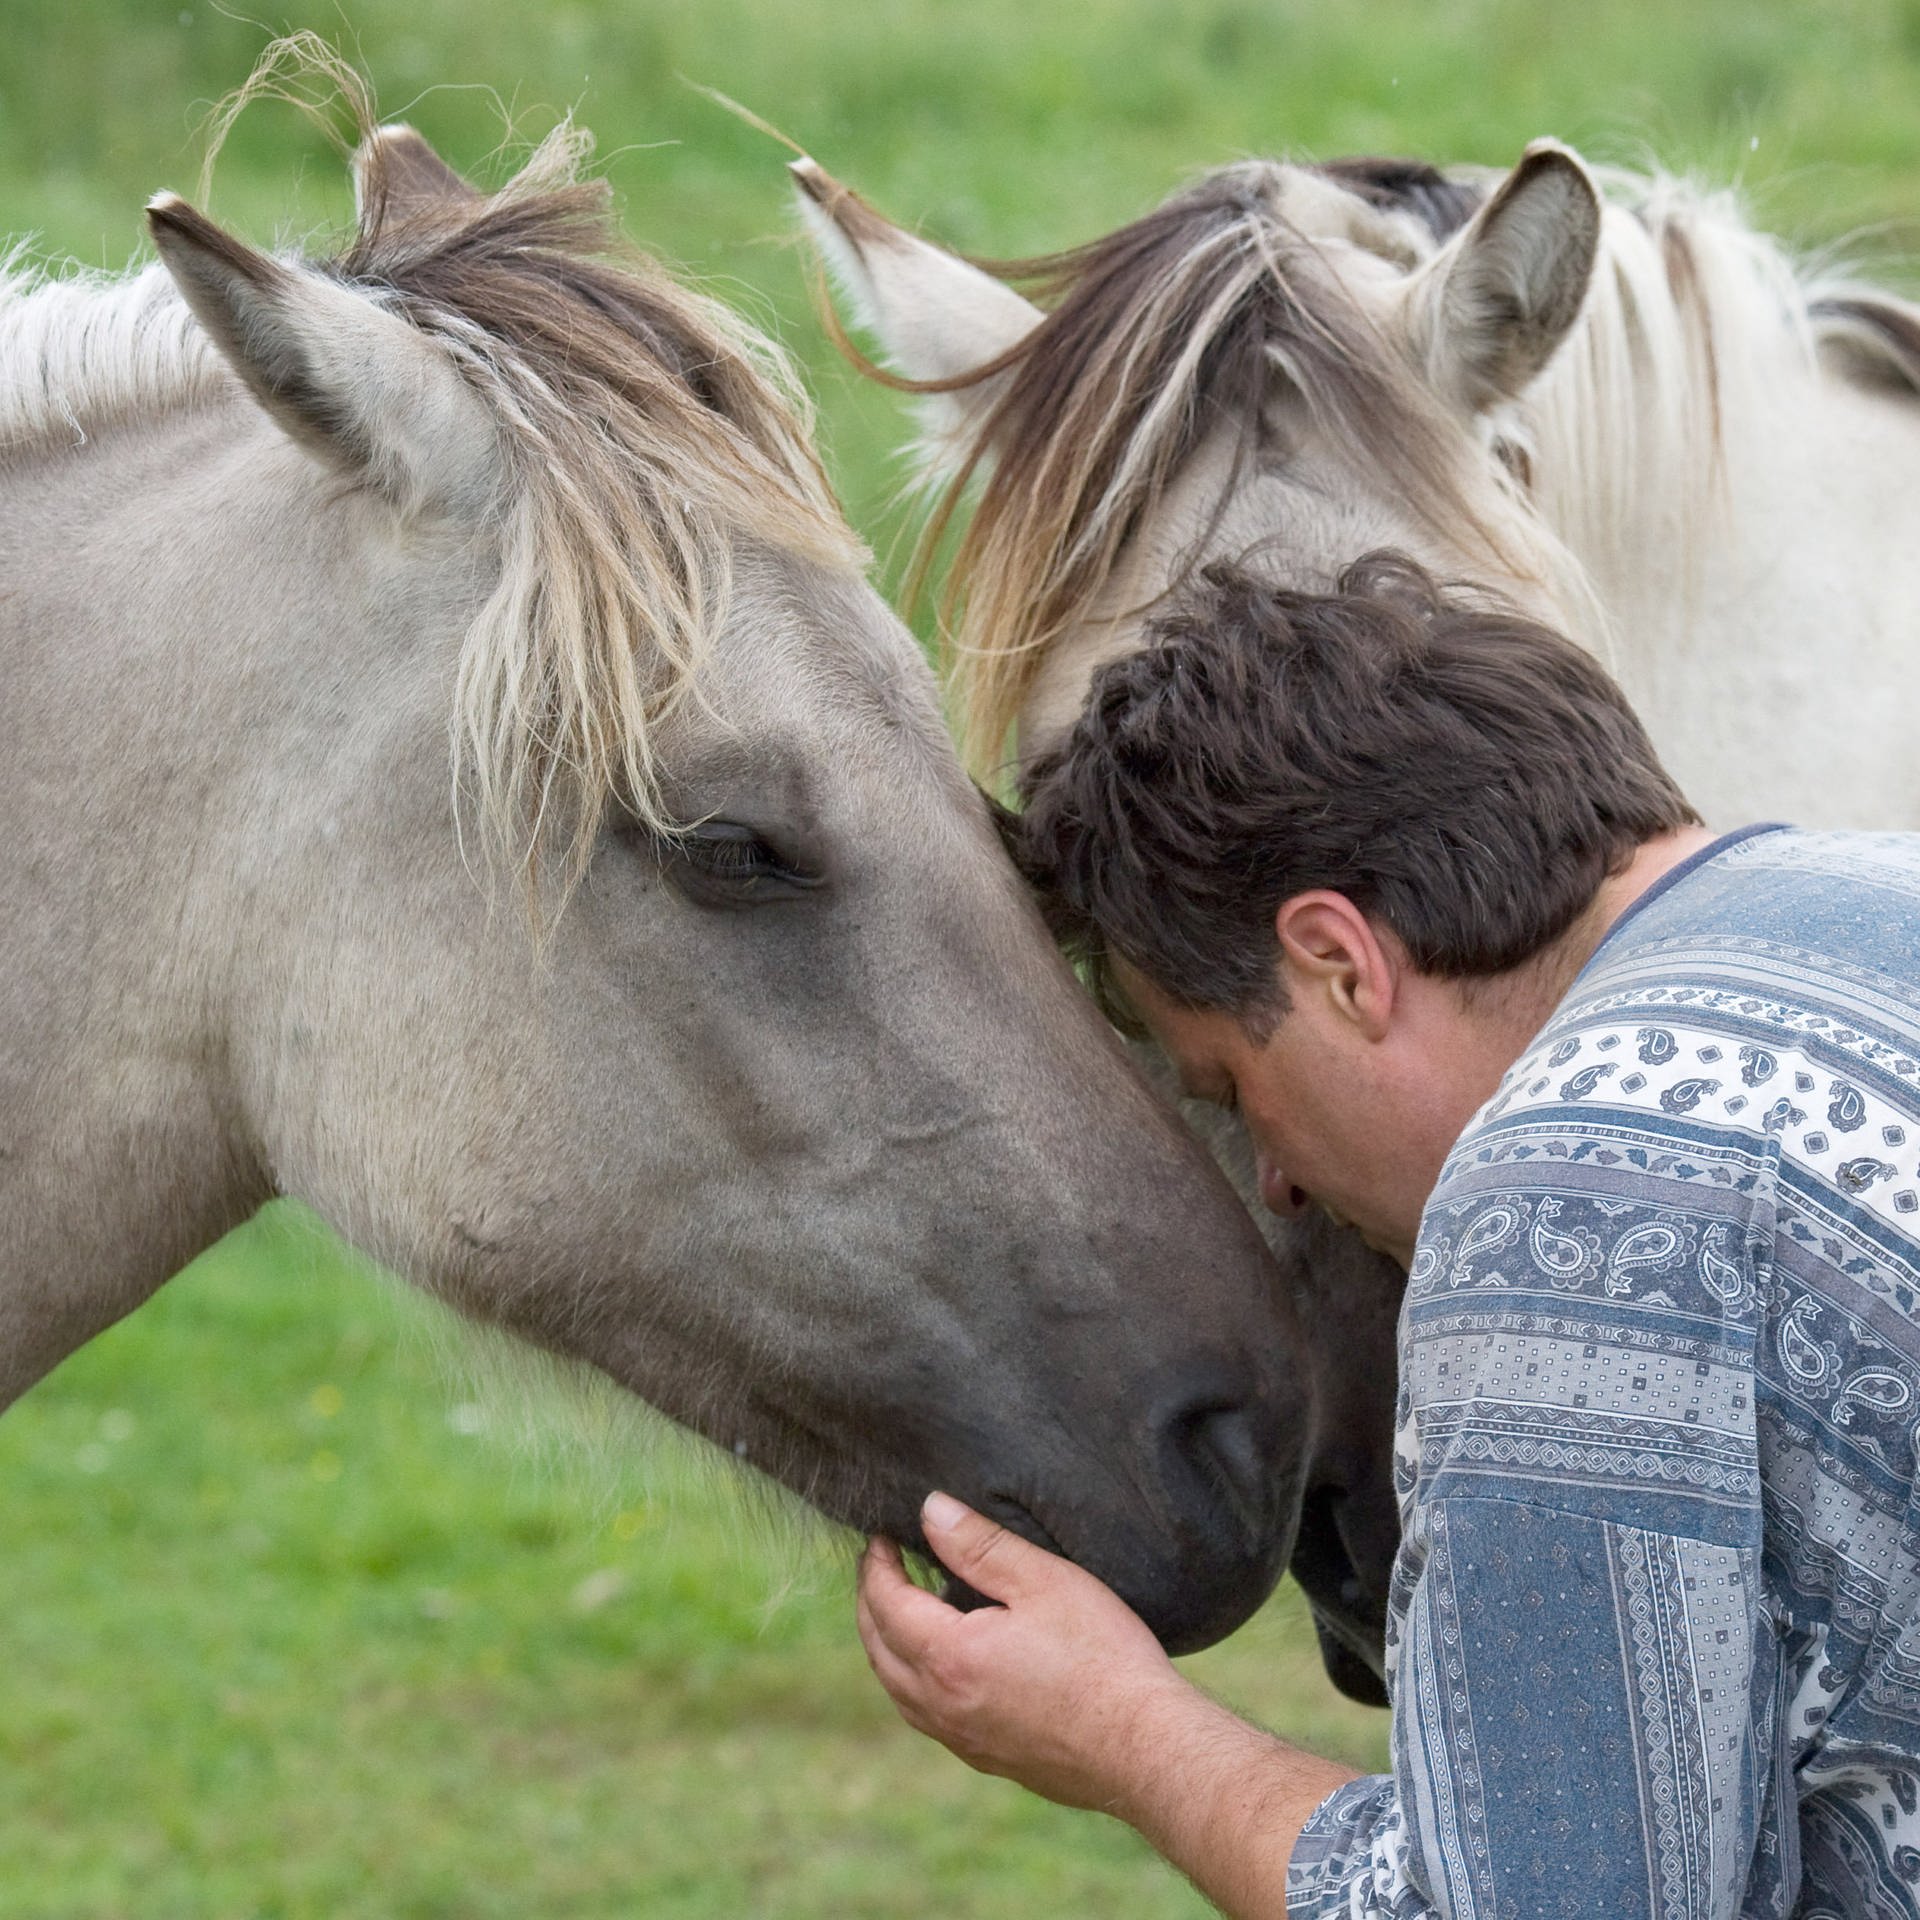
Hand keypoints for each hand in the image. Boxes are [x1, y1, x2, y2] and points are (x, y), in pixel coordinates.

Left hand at [855, 1490, 1195, 1811]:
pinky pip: (926, 1718)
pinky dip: (912, 1683)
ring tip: (899, 1610)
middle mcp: (942, 1705)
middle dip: (870, 1603)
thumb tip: (929, 1511)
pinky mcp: (988, 1759)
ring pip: (897, 1690)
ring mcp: (963, 1739)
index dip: (876, 1565)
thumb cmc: (1102, 1657)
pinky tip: (939, 1667)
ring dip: (886, 1646)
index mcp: (949, 1656)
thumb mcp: (1043, 1581)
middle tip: (879, 1566)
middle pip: (878, 1649)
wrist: (1145, 1748)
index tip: (879, 1537)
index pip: (886, 1603)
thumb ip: (979, 1545)